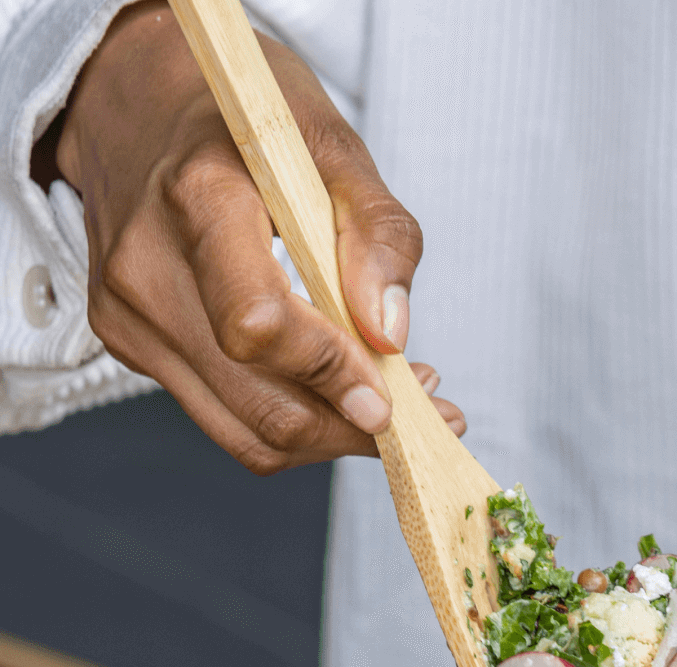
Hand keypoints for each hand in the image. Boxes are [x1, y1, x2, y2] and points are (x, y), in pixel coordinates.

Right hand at [49, 1, 464, 472]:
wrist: (139, 101)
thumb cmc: (244, 121)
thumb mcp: (334, 146)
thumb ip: (379, 236)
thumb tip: (390, 333)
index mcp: (198, 199)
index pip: (260, 325)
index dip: (333, 372)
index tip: (395, 395)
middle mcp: (149, 268)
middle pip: (263, 404)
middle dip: (353, 425)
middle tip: (427, 410)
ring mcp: (130, 315)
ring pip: (248, 434)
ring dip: (331, 437)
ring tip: (390, 400)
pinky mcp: (132, 345)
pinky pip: (228, 420)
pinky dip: (293, 422)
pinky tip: (334, 388)